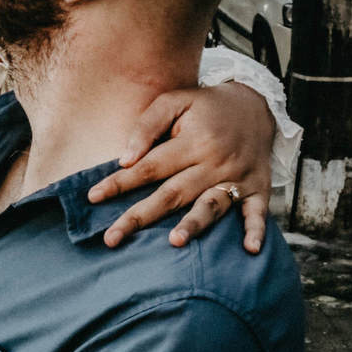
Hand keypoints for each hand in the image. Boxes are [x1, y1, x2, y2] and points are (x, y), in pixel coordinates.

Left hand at [88, 82, 274, 253]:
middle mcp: (215, 162)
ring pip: (211, 206)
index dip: (119, 183)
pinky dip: (257, 231)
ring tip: (174, 242)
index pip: (149, 167)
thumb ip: (147, 127)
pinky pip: (259, 213)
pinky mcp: (259, 188)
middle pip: (172, 194)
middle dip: (140, 217)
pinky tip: (250, 250)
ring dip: (194, 224)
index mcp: (192, 142)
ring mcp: (238, 178)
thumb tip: (125, 160)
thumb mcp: (173, 102)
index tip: (93, 197)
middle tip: (111, 238)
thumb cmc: (204, 106)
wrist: (256, 105)